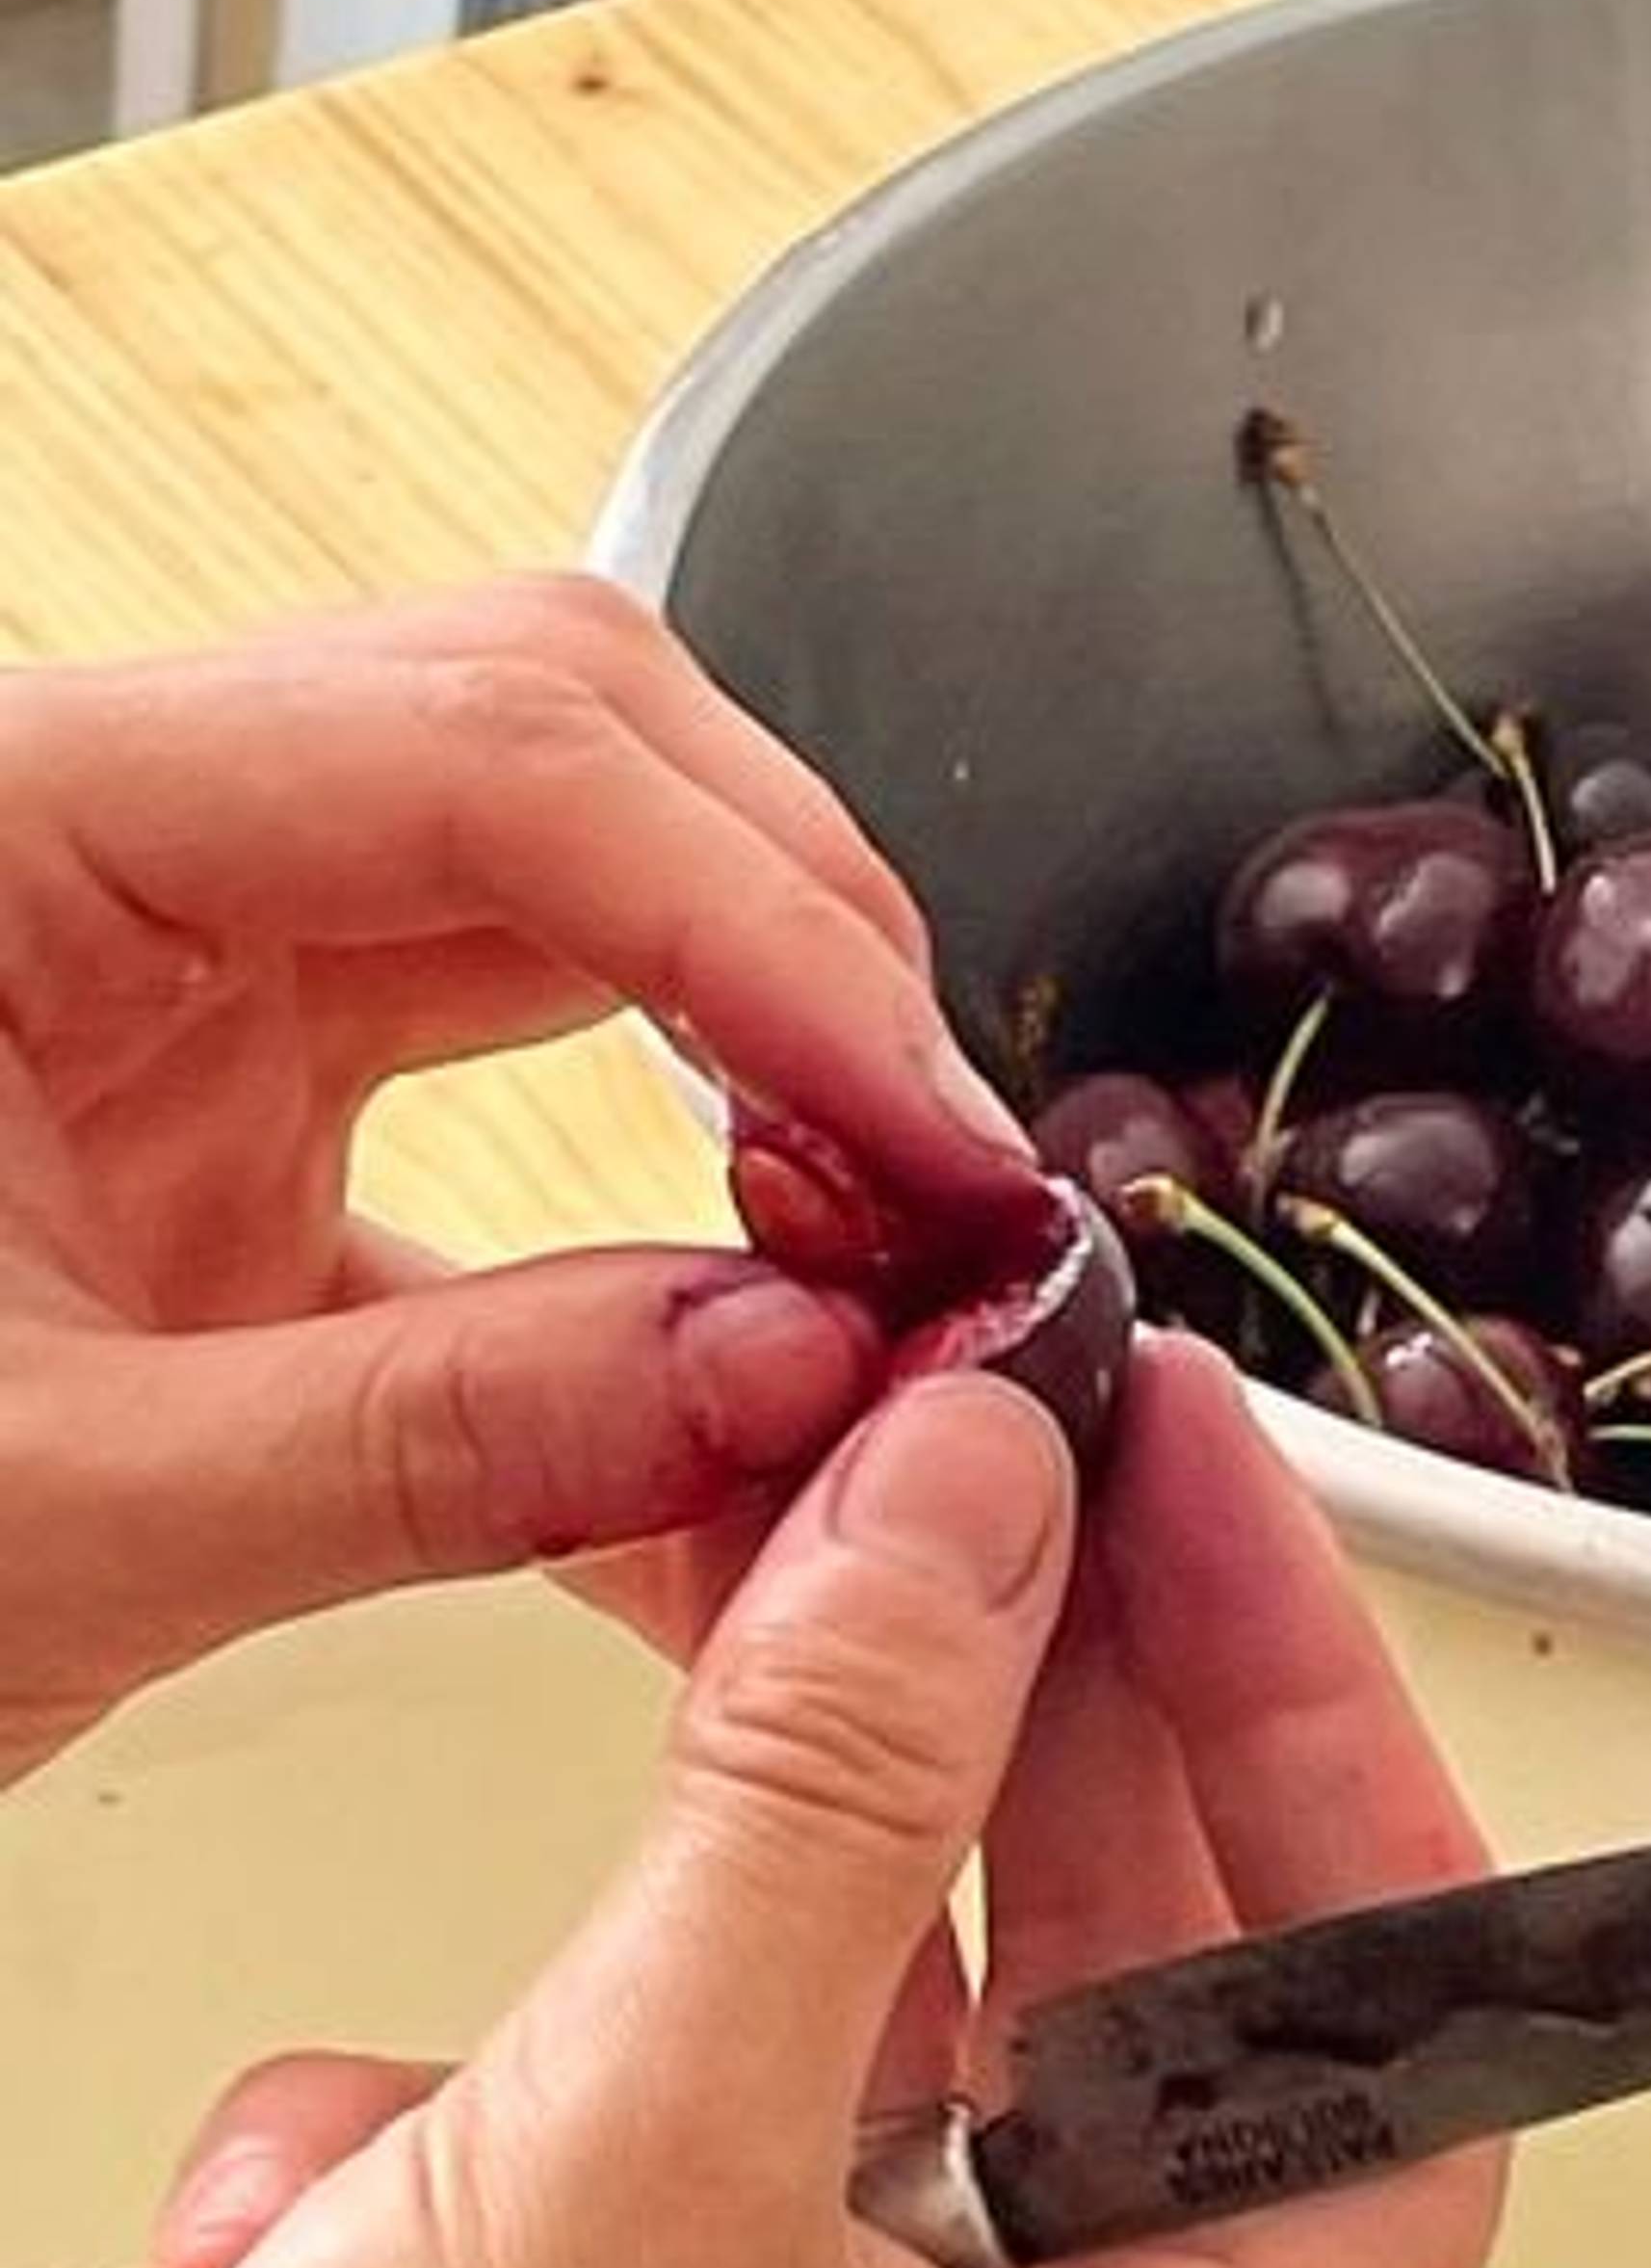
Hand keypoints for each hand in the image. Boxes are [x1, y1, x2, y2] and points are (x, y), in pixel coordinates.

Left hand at [0, 575, 1036, 1783]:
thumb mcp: (46, 1524)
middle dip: (797, 935)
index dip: (760, 927)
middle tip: (941, 1176)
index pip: (488, 759)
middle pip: (564, 743)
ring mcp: (163, 972)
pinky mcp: (215, 1112)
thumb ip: (441, 1440)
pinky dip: (655, 1218)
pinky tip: (742, 1358)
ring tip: (876, 1249)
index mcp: (5, 834)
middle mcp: (101, 848)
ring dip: (754, 1050)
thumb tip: (785, 1372)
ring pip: (564, 892)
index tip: (921, 1133)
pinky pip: (505, 1094)